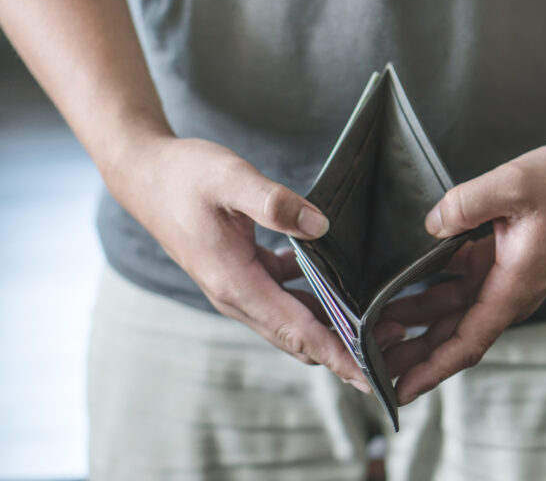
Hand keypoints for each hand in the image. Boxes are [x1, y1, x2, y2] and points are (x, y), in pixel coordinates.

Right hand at [106, 137, 400, 391]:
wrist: (145, 176)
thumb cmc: (184, 175)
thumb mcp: (230, 178)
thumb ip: (273, 203)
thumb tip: (320, 226)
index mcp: (235, 282)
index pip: (295, 331)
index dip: (336, 354)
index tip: (370, 375)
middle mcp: (237, 296)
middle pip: (299, 337)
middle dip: (346, 347)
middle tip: (395, 339)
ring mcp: (239, 289)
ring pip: (294, 321)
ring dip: (334, 326)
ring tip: (380, 319)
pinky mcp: (243, 276)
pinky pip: (286, 299)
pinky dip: (315, 301)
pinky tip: (343, 286)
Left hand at [384, 123, 545, 404]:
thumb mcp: (516, 183)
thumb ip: (466, 203)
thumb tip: (430, 225)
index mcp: (513, 285)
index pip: (467, 341)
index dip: (431, 369)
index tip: (401, 391)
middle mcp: (508, 291)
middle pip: (453, 336)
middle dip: (413, 355)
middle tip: (371, 363)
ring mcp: (504, 277)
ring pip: (453, 312)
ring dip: (417, 324)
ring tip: (375, 330)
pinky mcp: (501, 260)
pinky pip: (460, 286)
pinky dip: (432, 293)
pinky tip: (401, 289)